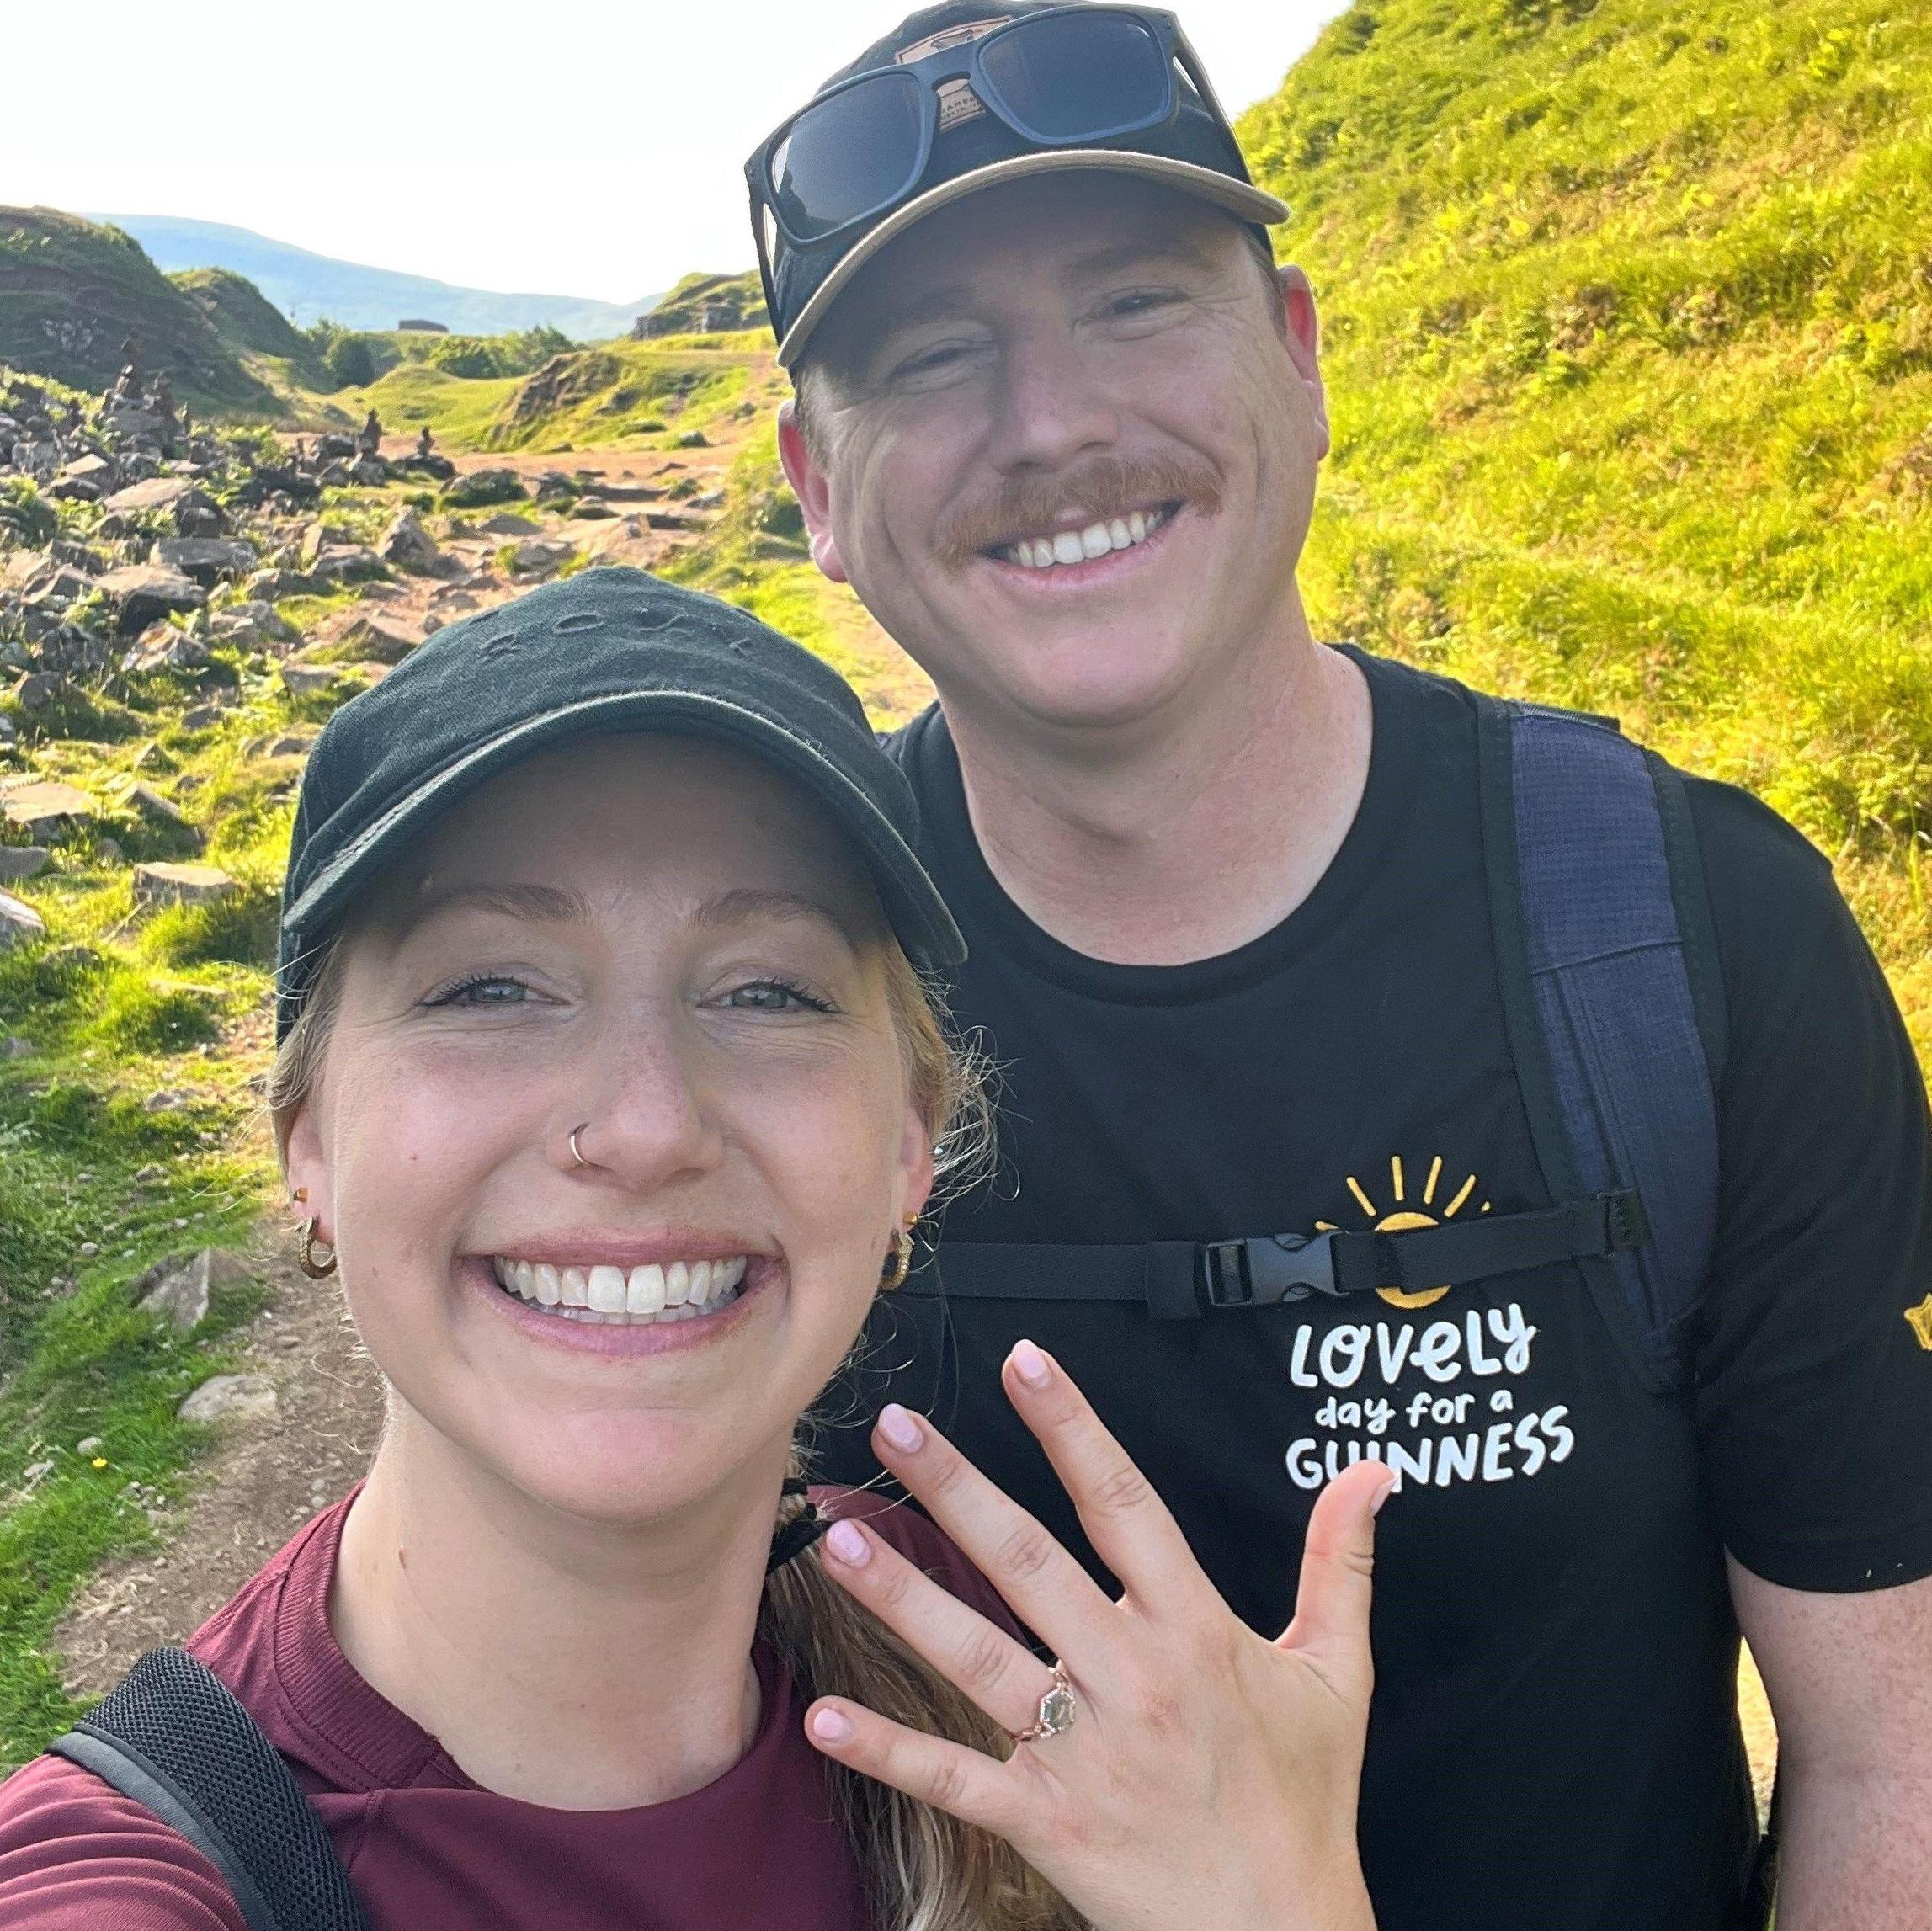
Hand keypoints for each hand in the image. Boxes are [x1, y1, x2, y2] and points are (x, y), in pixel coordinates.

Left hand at [803, 1339, 1391, 1930]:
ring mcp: (1083, 1751)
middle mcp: (1130, 1677)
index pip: (1123, 1503)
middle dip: (957, 1488)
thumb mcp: (1338, 1672)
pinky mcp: (1047, 1821)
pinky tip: (827, 1717)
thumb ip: (1341, 1563)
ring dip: (903, 1596)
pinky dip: (891, 1751)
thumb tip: (1372, 1476)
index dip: (1072, 1429)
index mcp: (1194, 1629)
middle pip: (1030, 1563)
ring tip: (838, 1538)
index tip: (1023, 1364)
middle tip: (893, 1425)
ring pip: (977, 1657)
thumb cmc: (1305, 1799)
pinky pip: (956, 1780)